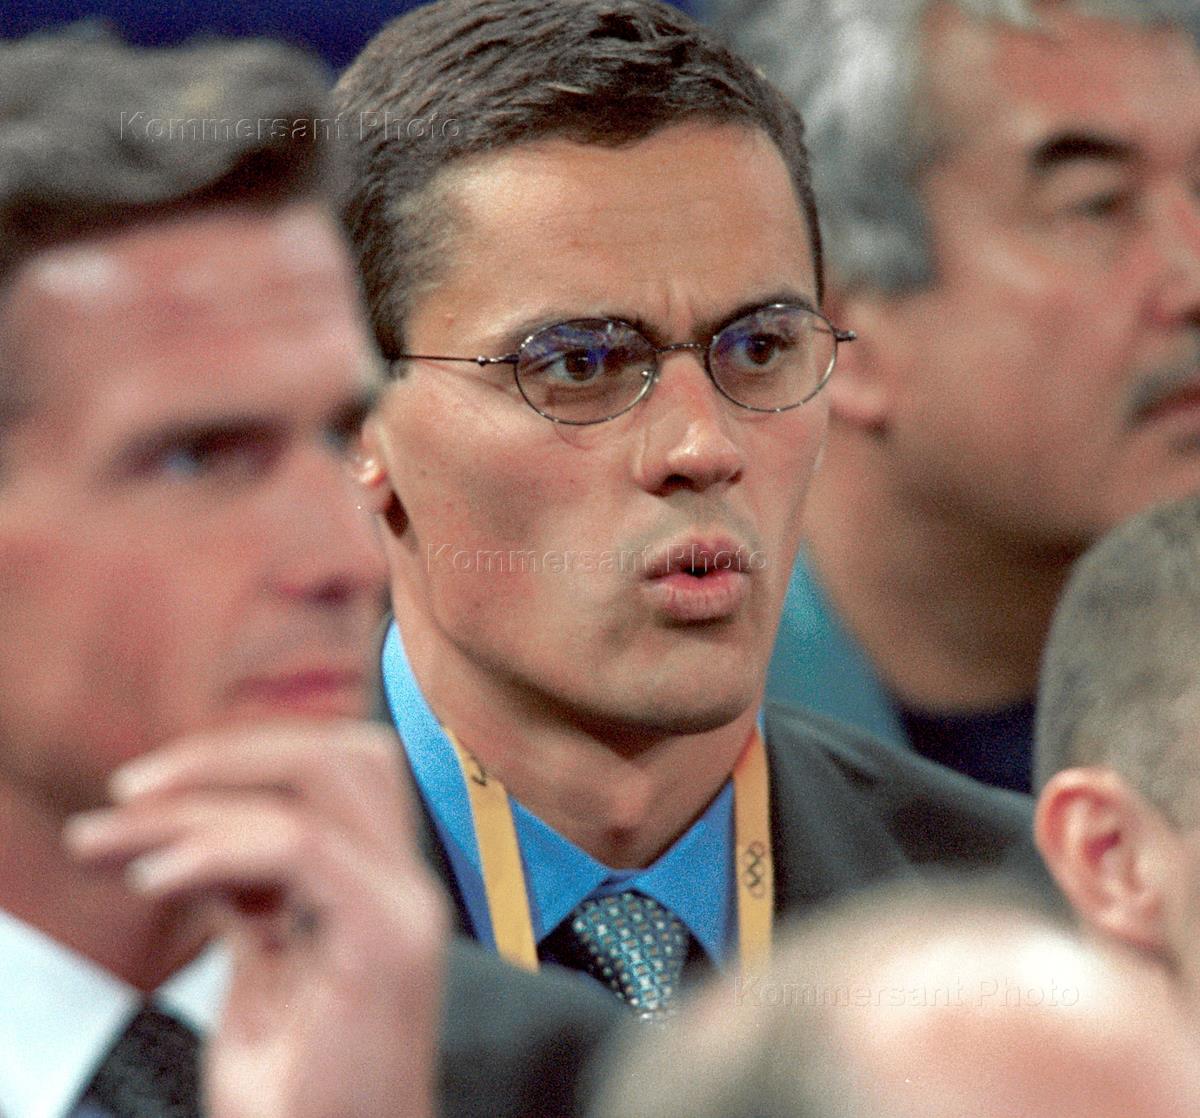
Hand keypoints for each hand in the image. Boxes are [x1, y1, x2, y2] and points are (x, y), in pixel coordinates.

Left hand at [65, 721, 446, 1117]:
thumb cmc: (300, 1099)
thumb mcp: (262, 972)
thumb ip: (251, 895)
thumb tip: (192, 832)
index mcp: (384, 886)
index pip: (336, 770)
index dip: (245, 759)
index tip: (146, 796)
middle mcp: (407, 885)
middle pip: (342, 753)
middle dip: (229, 752)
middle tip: (131, 790)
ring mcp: (405, 909)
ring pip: (322, 781)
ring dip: (205, 791)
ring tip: (111, 836)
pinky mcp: (386, 942)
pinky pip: (300, 848)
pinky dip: (216, 847)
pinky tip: (151, 878)